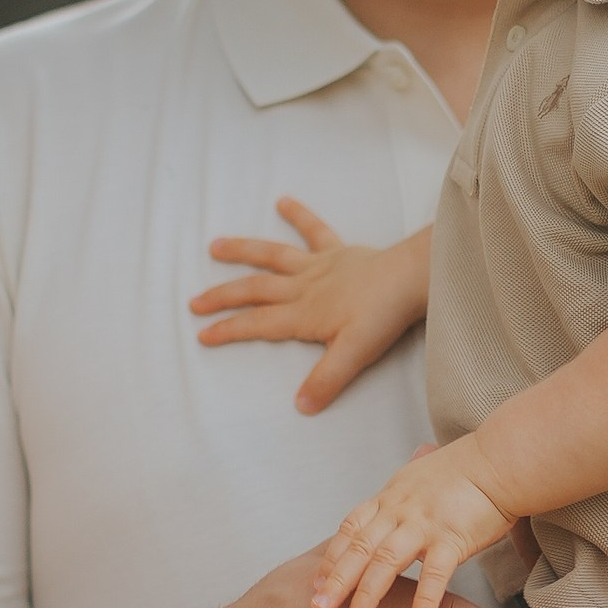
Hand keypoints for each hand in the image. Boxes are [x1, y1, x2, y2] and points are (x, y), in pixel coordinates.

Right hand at [189, 204, 430, 413]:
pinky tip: (282, 201)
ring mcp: (319, 266)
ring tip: (215, 246)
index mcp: (303, 314)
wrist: (412, 278)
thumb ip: (326, 380)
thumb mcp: (353, 355)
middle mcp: (303, 287)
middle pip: (254, 290)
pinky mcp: (338, 252)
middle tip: (195, 301)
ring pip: (272, 256)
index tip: (202, 335)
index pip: (257, 324)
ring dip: (243, 251)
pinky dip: (298, 215)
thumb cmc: (384, 317)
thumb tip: (301, 406)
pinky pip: (314, 230)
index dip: (228, 330)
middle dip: (223, 297)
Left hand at [315, 439, 515, 607]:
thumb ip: (403, 492)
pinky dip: (423, 601)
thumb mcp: (421, 474)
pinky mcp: (452, 536)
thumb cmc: (468, 470)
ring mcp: (424, 523)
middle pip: (359, 548)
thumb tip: (390, 494)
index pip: (350, 529)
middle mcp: (399, 509)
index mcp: (390, 497)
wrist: (502, 459)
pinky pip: (434, 573)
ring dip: (367, 595)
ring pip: (386, 561)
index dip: (331, 557)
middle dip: (336, 581)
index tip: (315, 584)